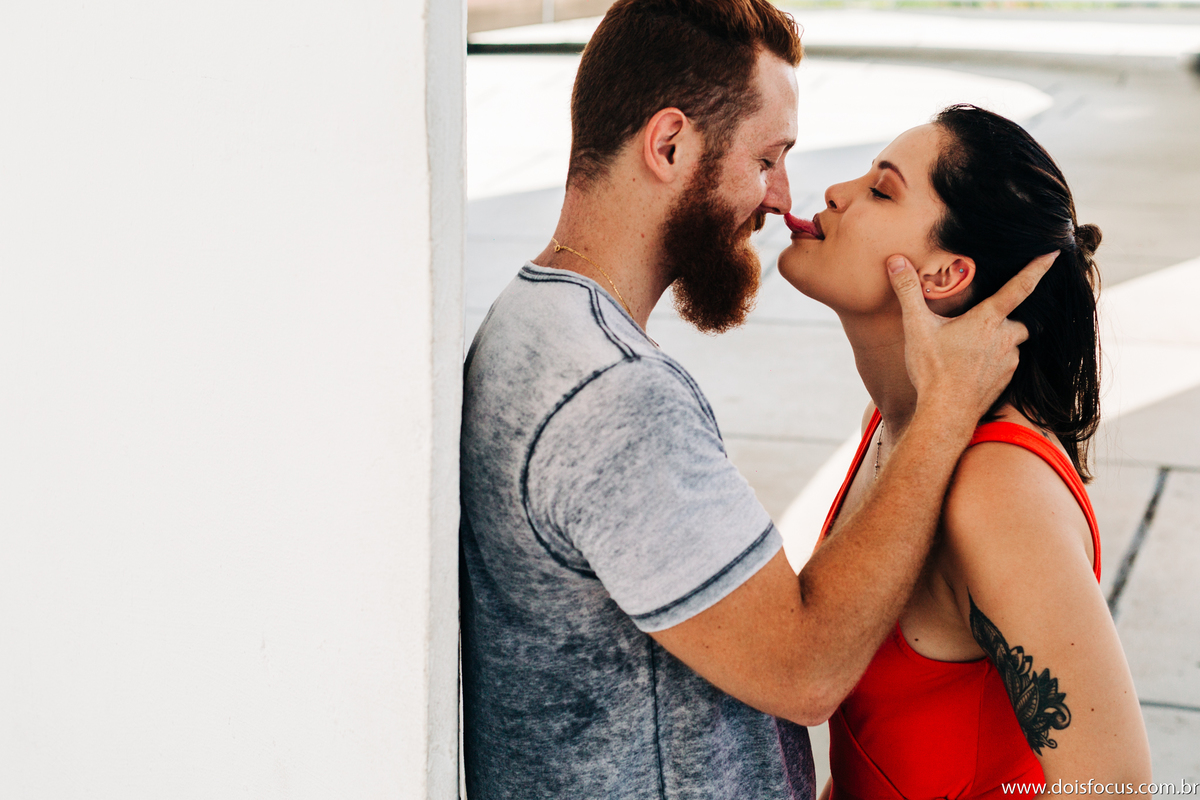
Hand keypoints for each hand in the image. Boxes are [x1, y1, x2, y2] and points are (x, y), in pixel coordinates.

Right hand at [886, 251, 1056, 428]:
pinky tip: (972, 371)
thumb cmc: (933, 369)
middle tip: (981, 324)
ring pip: (1012, 345)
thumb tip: (896, 261)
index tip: (1053, 253)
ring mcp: (1008, 362)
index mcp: (987, 319)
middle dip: (1006, 319)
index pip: (1019, 287)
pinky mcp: (1005, 382)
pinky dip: (994, 364)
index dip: (1036, 268)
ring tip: (970, 351)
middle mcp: (1004, 338)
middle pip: (1018, 321)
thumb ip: (908, 292)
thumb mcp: (916, 327)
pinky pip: (1006, 366)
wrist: (947, 414)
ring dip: (998, 343)